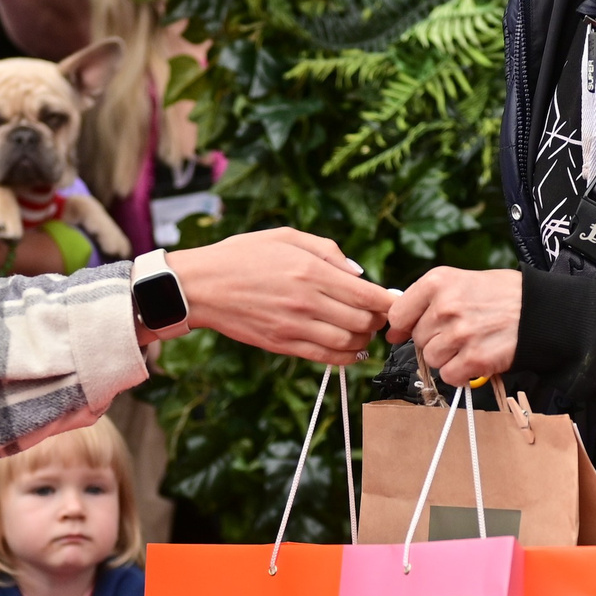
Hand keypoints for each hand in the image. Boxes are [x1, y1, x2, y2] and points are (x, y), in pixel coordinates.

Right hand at [161, 229, 389, 365]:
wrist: (200, 286)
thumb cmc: (241, 255)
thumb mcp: (285, 237)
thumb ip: (328, 251)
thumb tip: (359, 274)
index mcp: (311, 271)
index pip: (368, 295)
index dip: (390, 302)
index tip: (395, 301)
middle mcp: (307, 301)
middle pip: (364, 322)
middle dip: (378, 320)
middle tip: (377, 314)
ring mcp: (295, 327)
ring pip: (349, 344)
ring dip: (364, 340)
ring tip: (362, 330)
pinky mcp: (283, 345)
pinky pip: (325, 358)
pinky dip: (345, 357)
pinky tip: (349, 349)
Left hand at [388, 267, 522, 384]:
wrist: (541, 309)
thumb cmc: (503, 294)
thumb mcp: (461, 281)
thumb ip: (425, 301)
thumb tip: (394, 331)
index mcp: (438, 282)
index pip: (397, 314)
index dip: (405, 326)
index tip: (413, 329)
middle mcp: (445, 306)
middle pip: (418, 339)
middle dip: (435, 340)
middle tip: (461, 331)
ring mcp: (460, 334)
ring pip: (432, 359)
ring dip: (449, 357)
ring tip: (471, 343)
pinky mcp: (475, 358)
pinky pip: (450, 375)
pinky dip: (461, 373)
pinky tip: (476, 358)